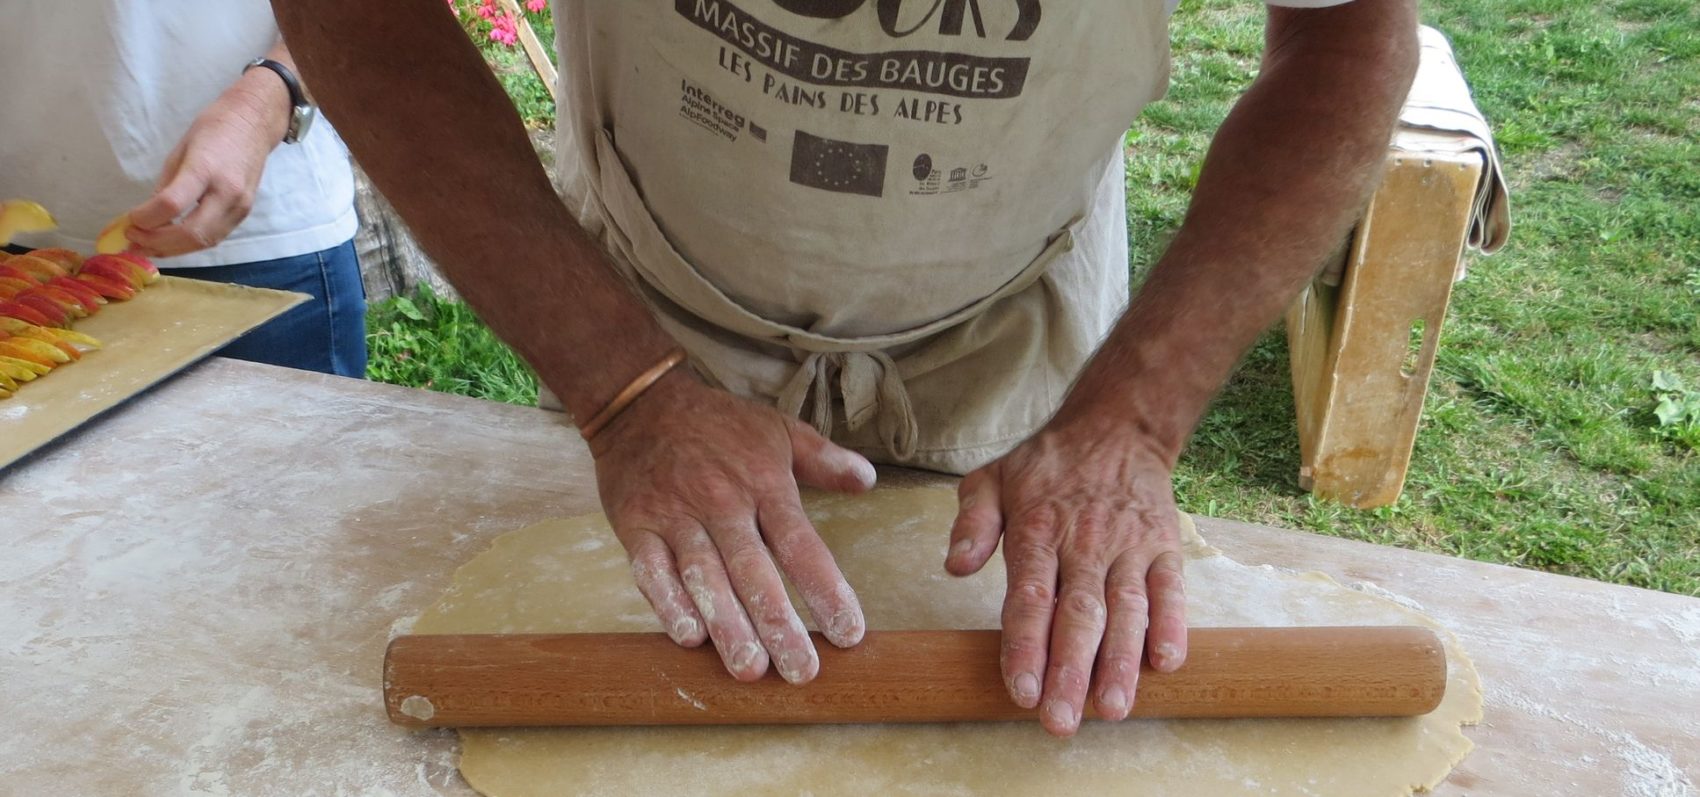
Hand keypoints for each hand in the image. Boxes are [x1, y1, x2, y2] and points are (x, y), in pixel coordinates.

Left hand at [125, 79, 288, 257]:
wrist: (254, 124)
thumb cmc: (213, 130)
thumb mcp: (180, 151)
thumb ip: (166, 185)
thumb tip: (149, 216)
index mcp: (205, 168)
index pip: (171, 204)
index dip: (146, 218)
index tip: (129, 220)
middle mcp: (227, 192)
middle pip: (191, 232)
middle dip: (157, 242)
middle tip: (133, 240)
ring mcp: (240, 206)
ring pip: (204, 242)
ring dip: (173, 249)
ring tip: (147, 247)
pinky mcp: (244, 213)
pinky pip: (215, 237)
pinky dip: (190, 244)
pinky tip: (171, 242)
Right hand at [591, 371, 875, 682]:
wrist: (640, 403)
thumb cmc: (718, 423)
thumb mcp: (778, 430)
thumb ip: (824, 459)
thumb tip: (868, 480)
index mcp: (764, 484)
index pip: (800, 543)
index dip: (824, 588)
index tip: (849, 632)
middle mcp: (722, 503)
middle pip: (754, 569)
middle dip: (778, 624)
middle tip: (801, 670)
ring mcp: (676, 516)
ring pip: (704, 575)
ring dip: (726, 624)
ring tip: (749, 668)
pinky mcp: (636, 525)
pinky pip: (651, 569)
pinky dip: (667, 603)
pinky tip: (689, 639)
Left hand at [945, 413, 1187, 736]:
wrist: (1118, 426)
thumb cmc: (1046, 464)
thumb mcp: (991, 479)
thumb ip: (971, 524)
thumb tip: (954, 566)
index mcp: (1038, 530)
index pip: (1029, 597)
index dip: (1025, 646)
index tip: (1022, 691)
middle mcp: (1085, 543)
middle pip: (1078, 615)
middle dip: (1070, 672)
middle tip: (1062, 722)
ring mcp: (1129, 546)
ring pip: (1125, 610)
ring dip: (1120, 662)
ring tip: (1113, 708)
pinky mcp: (1164, 547)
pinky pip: (1171, 589)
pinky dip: (1172, 625)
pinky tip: (1167, 664)